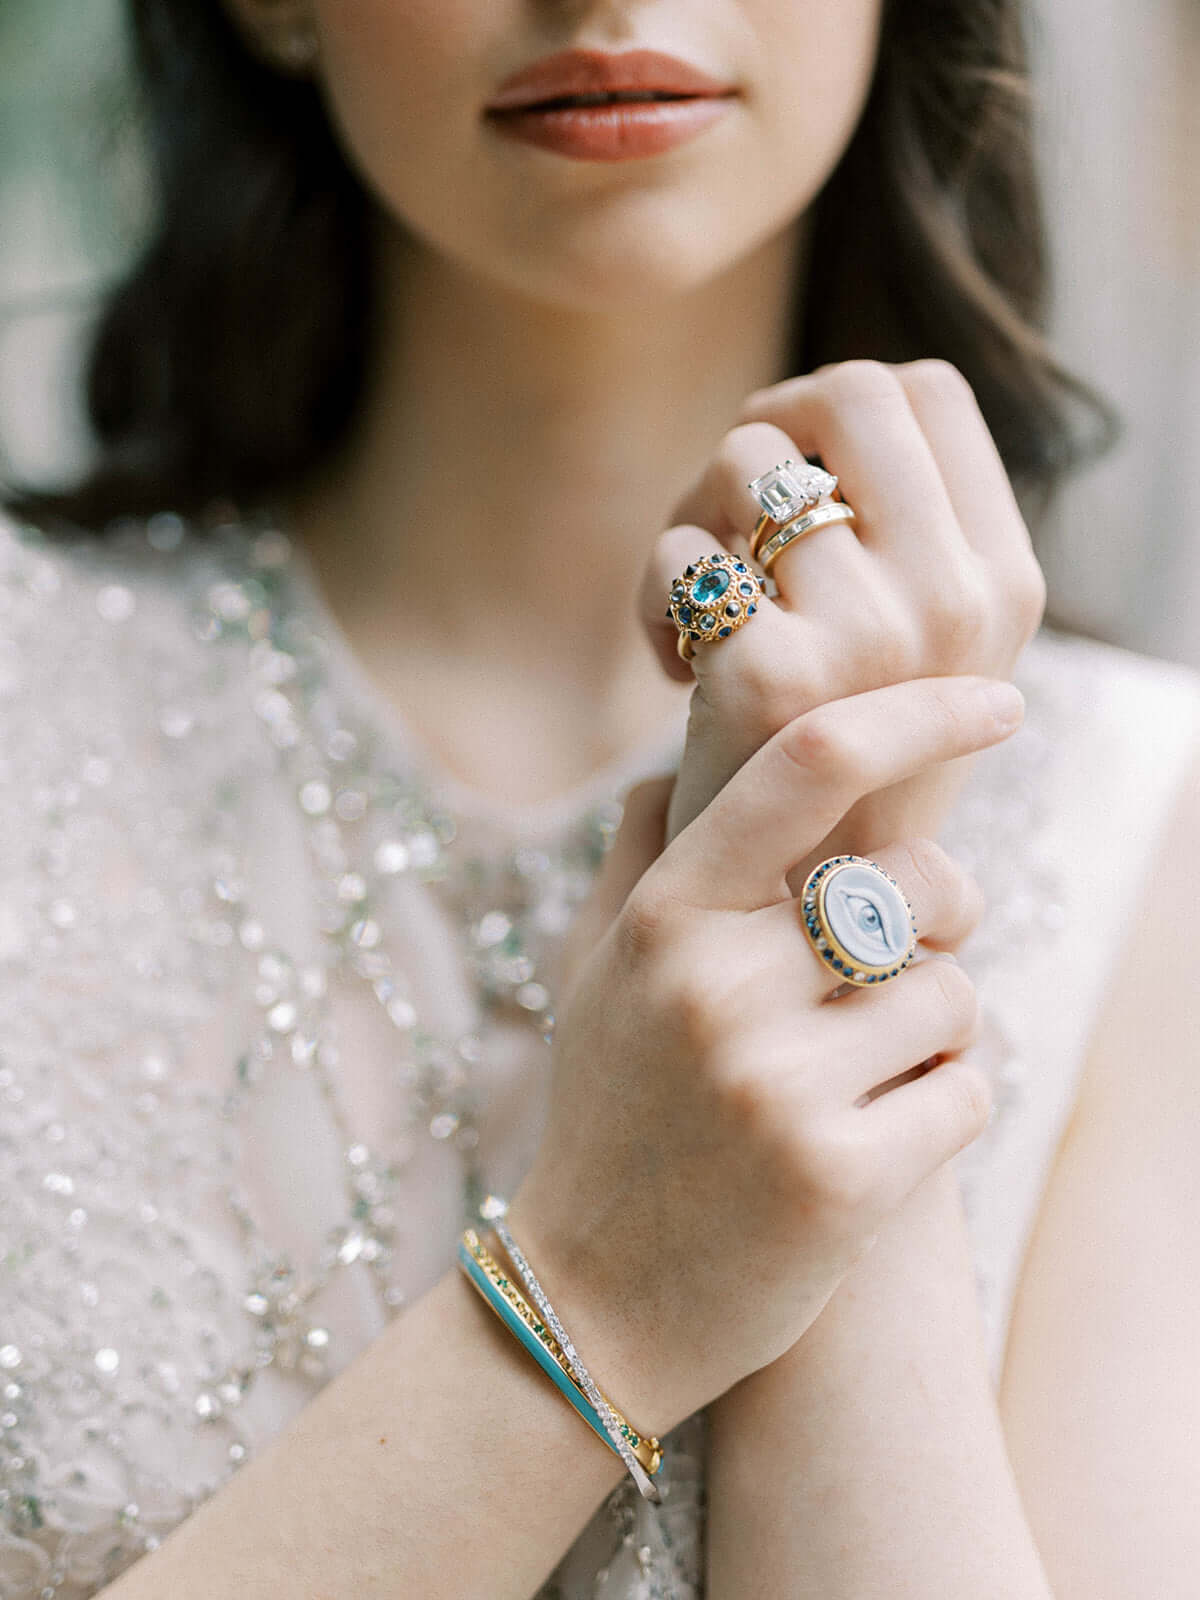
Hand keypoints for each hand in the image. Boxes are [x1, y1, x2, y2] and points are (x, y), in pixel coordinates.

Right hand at [503, 673, 1022, 1439]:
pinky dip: (941, 1115)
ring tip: (851, 1083)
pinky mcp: (842, 1180)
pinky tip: (866, 1146)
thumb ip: (643, 852)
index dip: (922, 713)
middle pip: (924, 887)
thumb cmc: (607, 1115)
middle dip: (943, 919)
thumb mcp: (595, 970)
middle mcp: (719, 986)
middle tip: (895, 968)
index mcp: (667, 917)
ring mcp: (779, 1085)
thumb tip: (685, 755)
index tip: (996, 703)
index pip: (812, 762)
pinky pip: (966, 1095)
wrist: (588, 1303)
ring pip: (955, 999)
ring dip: (929, 1038)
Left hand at [640, 359, 1045, 852]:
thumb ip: (905, 532)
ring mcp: (868, 638)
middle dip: (767, 427)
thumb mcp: (918, 647)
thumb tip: (827, 406)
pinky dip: (654, 594)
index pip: (930, 394)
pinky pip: (678, 550)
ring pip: (746, 458)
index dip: (837, 405)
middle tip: (732, 505)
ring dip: (699, 513)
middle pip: (847, 391)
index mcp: (1001, 582)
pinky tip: (676, 665)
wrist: (799, 904)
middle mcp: (952, 602)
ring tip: (706, 600)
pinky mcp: (768, 676)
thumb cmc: (840, 759)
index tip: (796, 463)